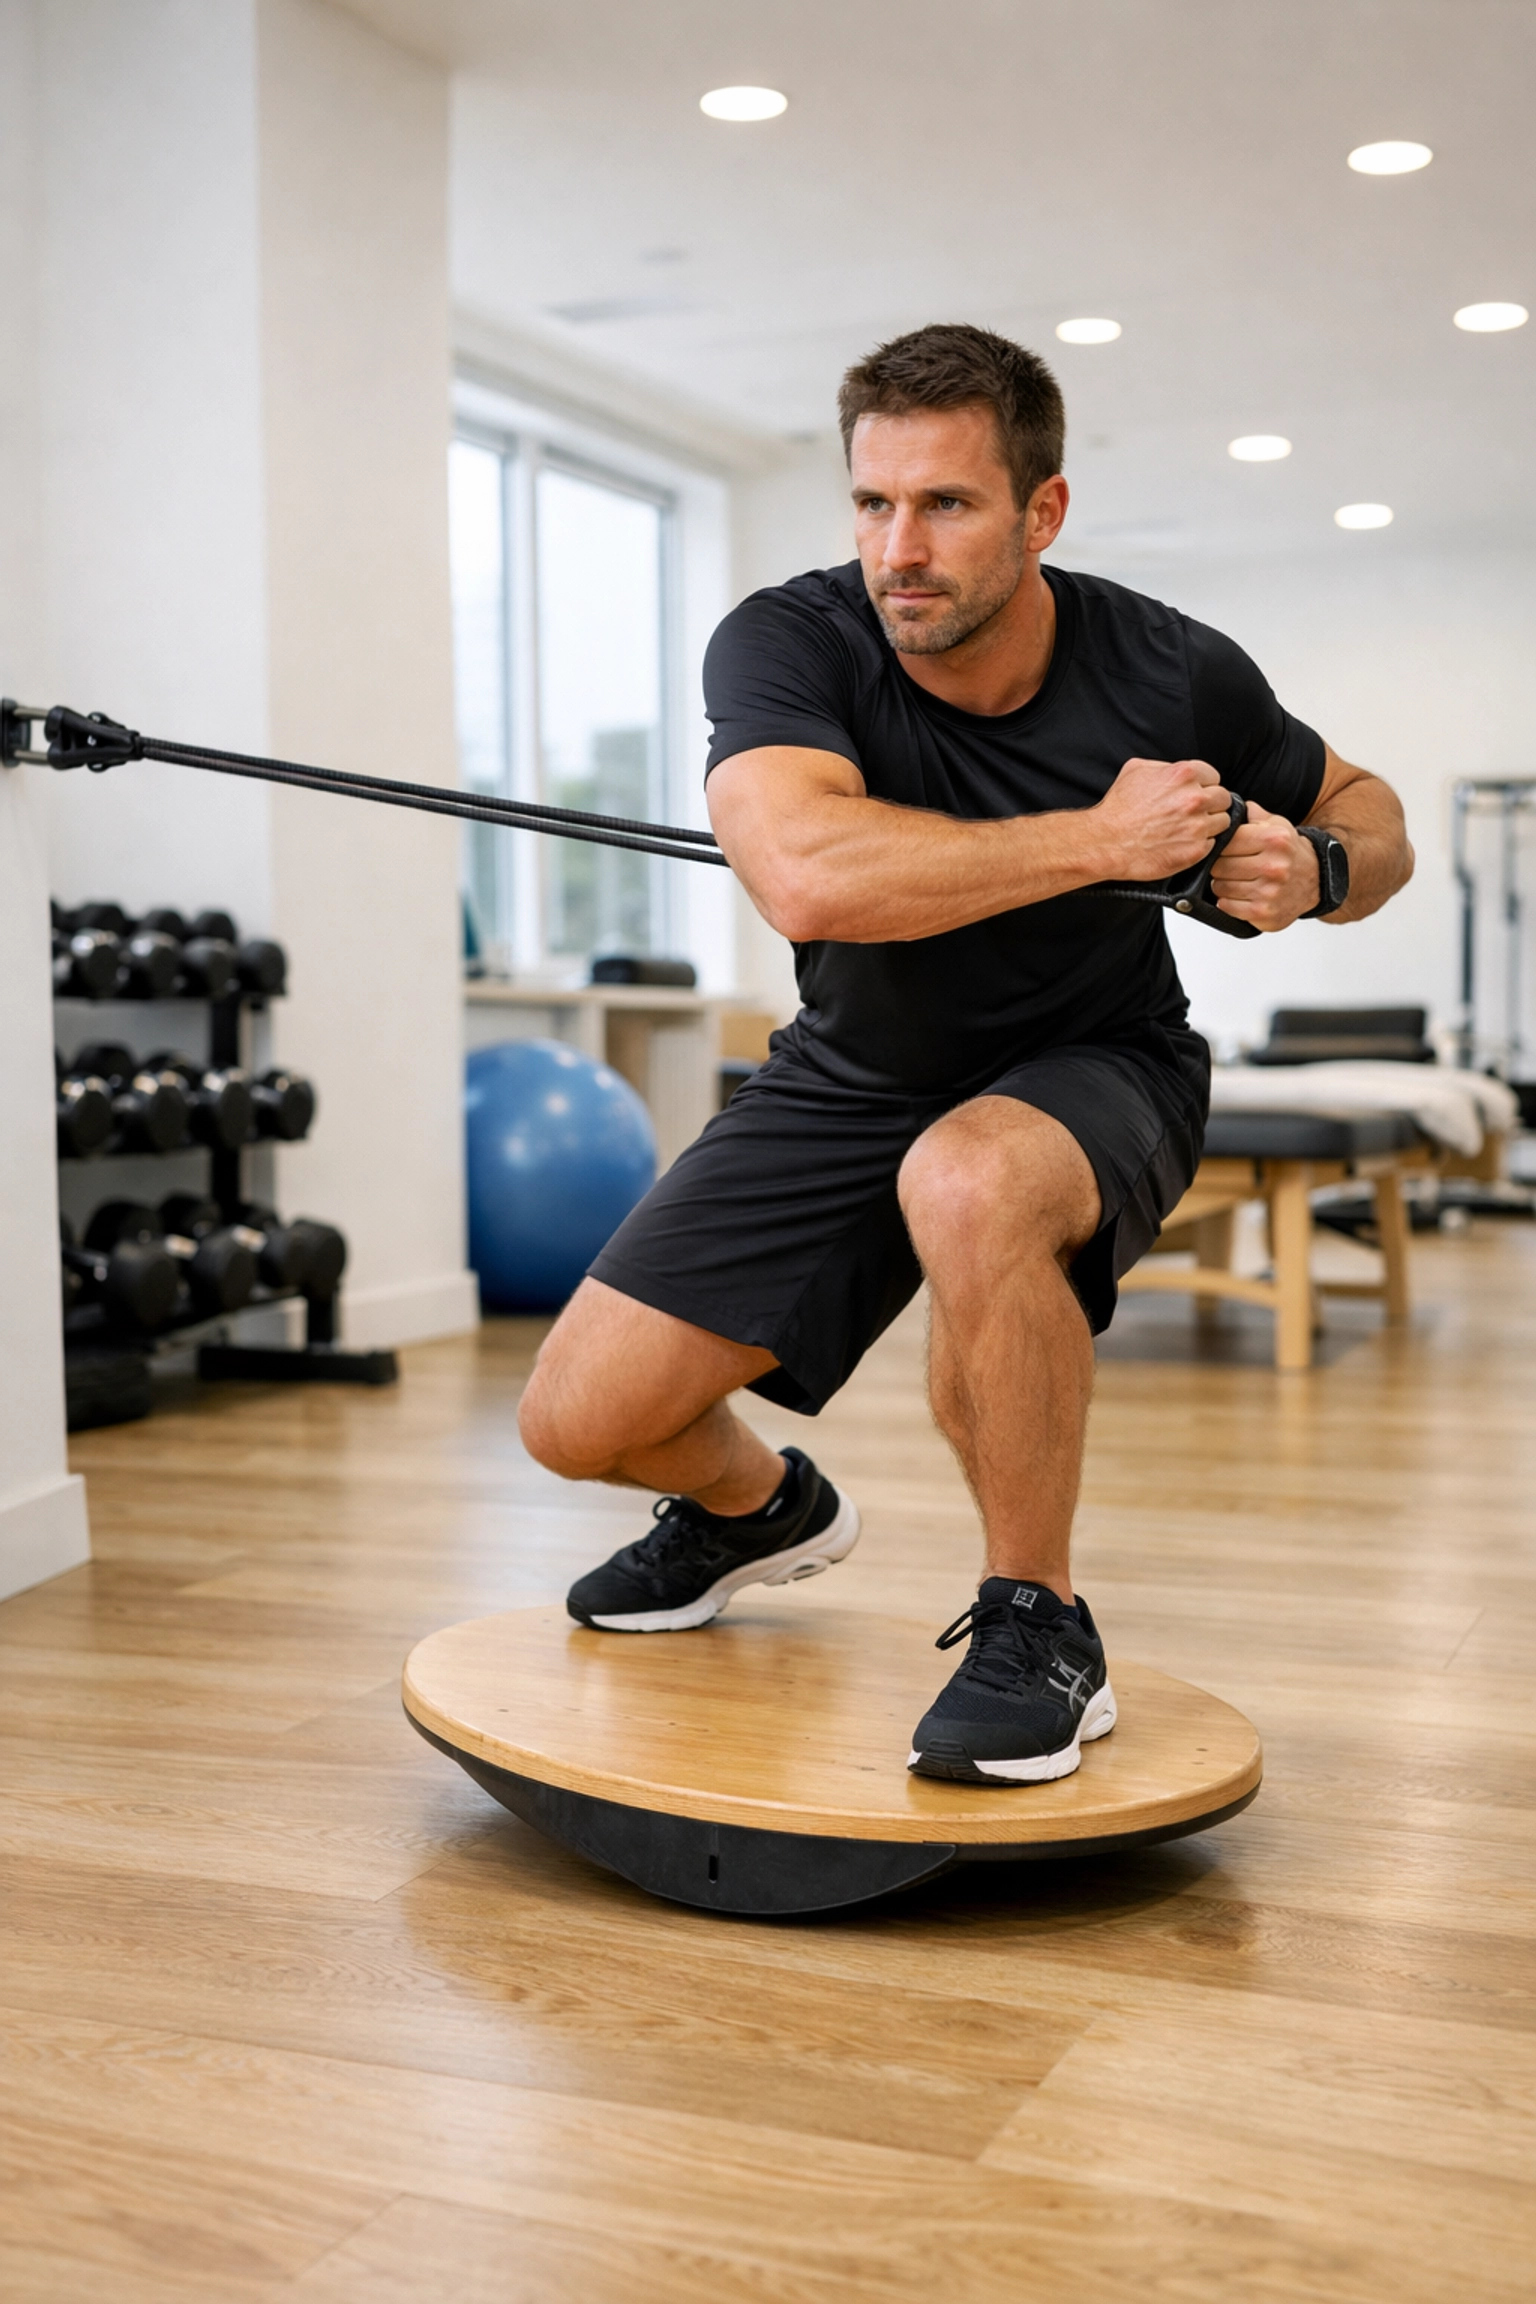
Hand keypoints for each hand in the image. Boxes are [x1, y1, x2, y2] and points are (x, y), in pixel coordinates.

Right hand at [1088, 757, 1231, 881]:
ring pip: (1222, 822)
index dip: (1203, 786)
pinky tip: (1182, 843)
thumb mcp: (1135, 770)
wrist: (1107, 842)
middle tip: (1192, 813)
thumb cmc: (1118, 808)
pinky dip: (1200, 844)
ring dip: (1209, 825)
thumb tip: (1174, 770)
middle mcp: (1195, 799)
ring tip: (1187, 829)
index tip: (1195, 794)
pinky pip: (1212, 844)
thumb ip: (1163, 766)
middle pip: (1223, 799)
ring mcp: (1198, 826)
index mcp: (1184, 775)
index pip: (1214, 777)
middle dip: (1210, 805)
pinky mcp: (1196, 850)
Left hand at [1207, 799, 1320, 930]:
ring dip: (1222, 884)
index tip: (1224, 849)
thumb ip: (1253, 814)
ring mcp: (1269, 892)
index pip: (1226, 841)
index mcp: (1274, 840)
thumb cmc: (1290, 853)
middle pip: (1220, 865)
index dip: (1220, 845)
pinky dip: (1227, 902)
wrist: (1316, 881)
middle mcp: (1273, 866)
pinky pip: (1227, 906)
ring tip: (1234, 880)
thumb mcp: (1277, 825)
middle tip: (1227, 866)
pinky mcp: (1263, 913)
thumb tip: (1228, 807)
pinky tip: (1239, 895)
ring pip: (1220, 886)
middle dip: (1219, 866)